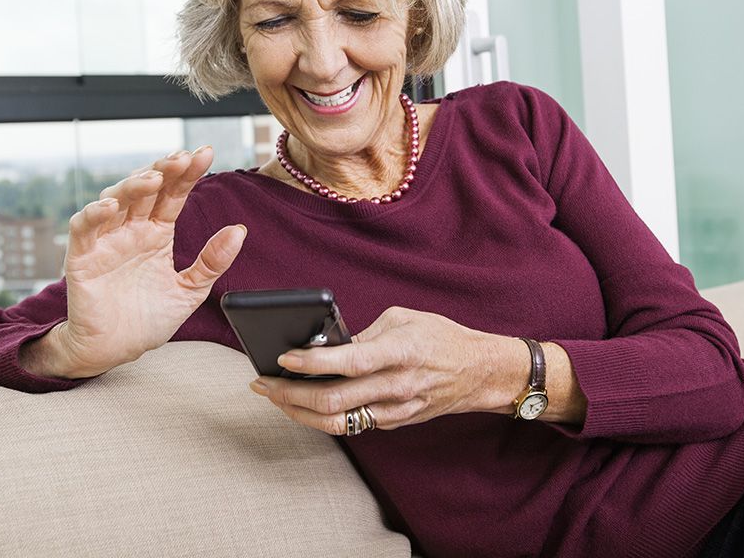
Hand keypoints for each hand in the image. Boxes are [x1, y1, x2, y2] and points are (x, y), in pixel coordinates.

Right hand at [59, 146, 246, 377]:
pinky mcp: (82, 259)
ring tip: (154, 178)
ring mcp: (106, 241)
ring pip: (115, 200)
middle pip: (145, 190)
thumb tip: (240, 230)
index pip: (173, 195)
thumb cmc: (148, 319)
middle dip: (163, 170)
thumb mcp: (189, 290)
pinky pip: (84, 229)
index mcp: (156, 233)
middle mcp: (131, 230)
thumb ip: (212, 261)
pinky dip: (93, 214)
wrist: (114, 351)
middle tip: (182, 157)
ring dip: (132, 185)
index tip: (206, 153)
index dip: (188, 174)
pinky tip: (110, 206)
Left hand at [248, 306, 503, 434]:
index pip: (349, 363)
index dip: (312, 364)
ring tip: (274, 398)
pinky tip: (303, 403)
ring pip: (338, 422)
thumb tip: (328, 346)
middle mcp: (397, 386)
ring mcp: (396, 410)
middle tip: (263, 383)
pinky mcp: (395, 422)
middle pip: (335, 401)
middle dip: (291, 394)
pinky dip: (323, 416)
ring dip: (299, 412)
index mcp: (400, 352)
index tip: (283, 358)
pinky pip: (353, 424)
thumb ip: (365, 333)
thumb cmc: (442, 337)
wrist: (481, 372)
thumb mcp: (404, 319)